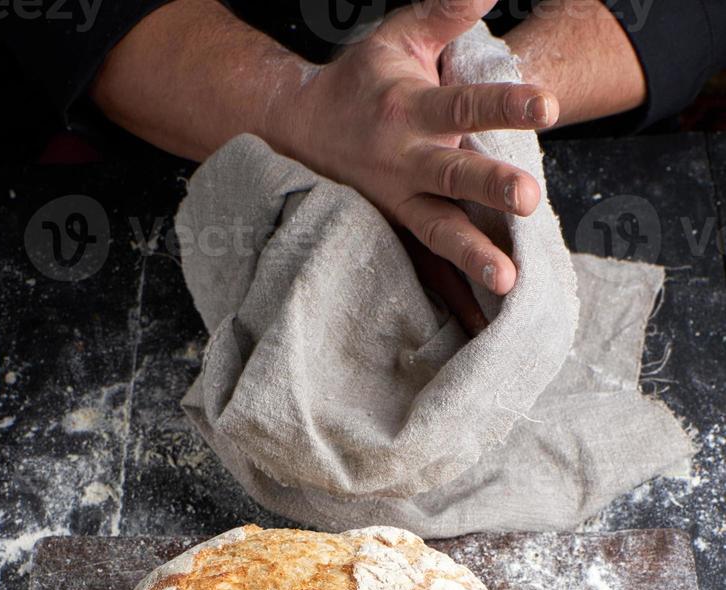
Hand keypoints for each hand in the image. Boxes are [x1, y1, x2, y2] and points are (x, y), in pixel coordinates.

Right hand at [274, 0, 558, 294]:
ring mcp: (397, 201)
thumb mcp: (397, 38)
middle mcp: (403, 160)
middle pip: (451, 175)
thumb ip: (445, 13)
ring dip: (471, 254)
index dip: (505, 104)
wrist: (296, 131)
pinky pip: (426, 259)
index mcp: (407, 109)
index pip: (463, 104)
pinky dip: (453, 284)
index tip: (546, 106)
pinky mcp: (395, 228)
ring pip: (437, 229)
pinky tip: (483, 307)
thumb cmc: (358, 83)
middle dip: (489, 185)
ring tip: (506, 280)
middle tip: (527, 198)